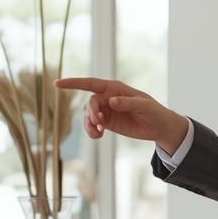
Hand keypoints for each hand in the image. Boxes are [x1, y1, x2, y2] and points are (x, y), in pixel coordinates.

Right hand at [53, 77, 188, 152]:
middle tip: (100, 123)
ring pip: (88, 115)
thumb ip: (127, 102)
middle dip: (91, 112)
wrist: (160, 127)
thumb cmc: (154, 112)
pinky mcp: (107, 123)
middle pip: (90, 102)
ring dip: (89, 124)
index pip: (91, 83)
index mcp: (115, 88)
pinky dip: (91, 131)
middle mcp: (108, 97)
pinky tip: (98, 136)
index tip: (58, 84)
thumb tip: (111, 101)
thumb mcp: (144, 106)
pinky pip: (92, 126)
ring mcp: (106, 110)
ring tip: (99, 133)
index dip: (74, 83)